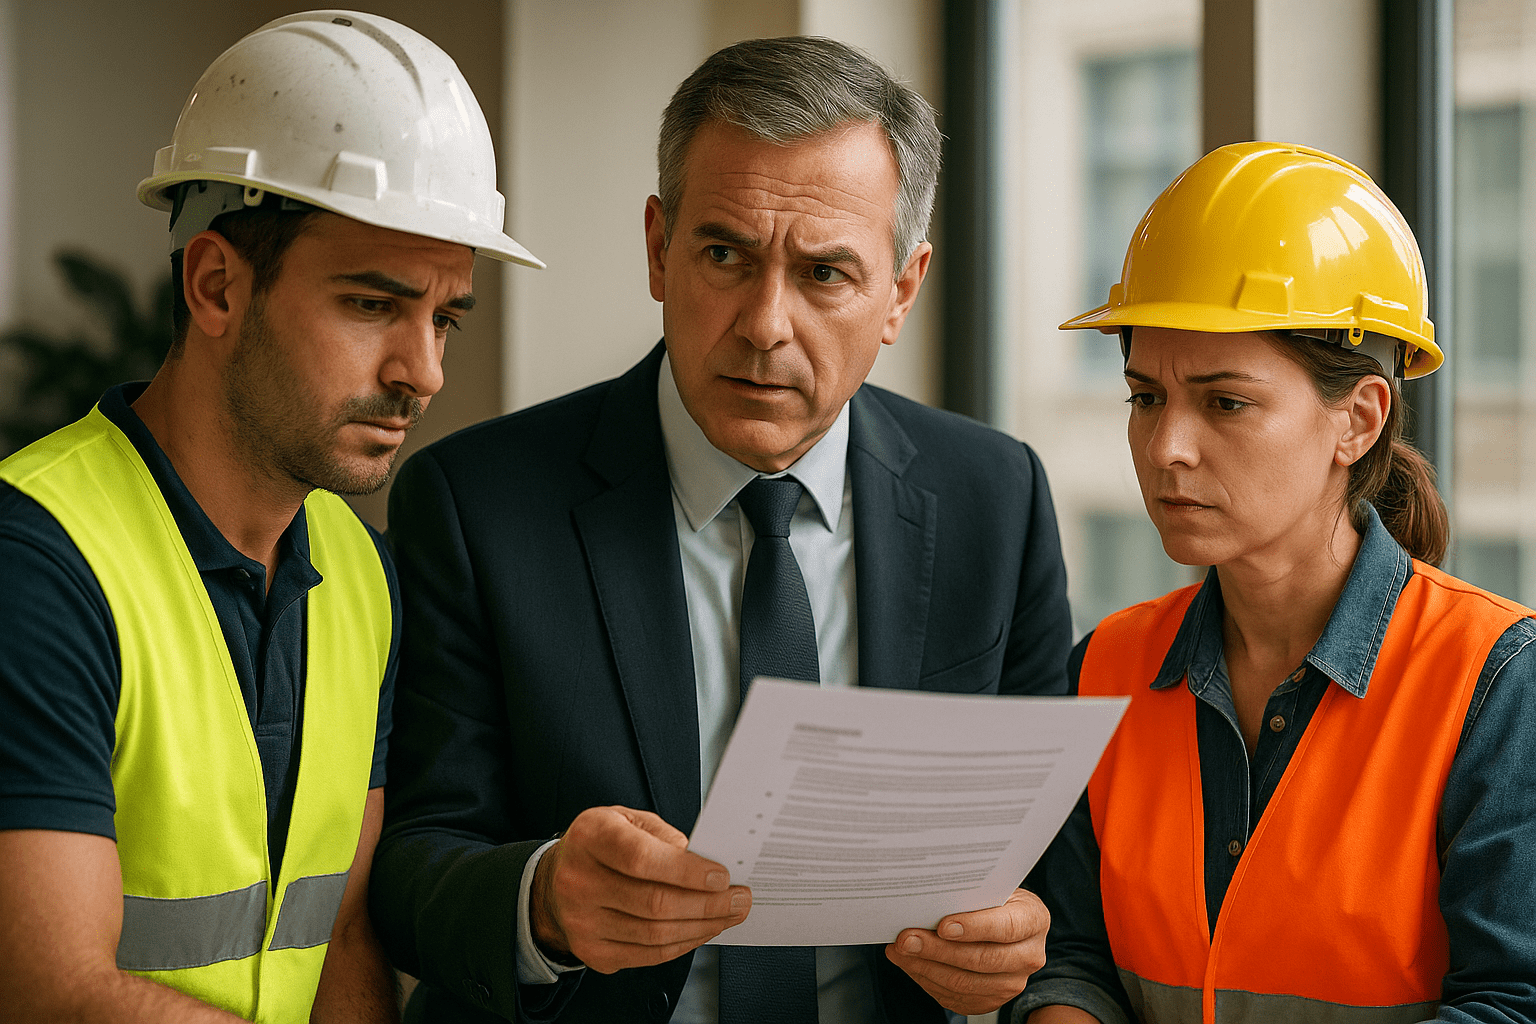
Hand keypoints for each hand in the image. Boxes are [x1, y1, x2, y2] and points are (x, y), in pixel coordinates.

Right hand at [530, 806, 750, 973]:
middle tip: (738, 899)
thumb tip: (703, 861)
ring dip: (702, 927)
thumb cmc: (600, 845)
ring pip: (655, 934)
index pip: (641, 858)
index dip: (687, 871)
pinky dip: (683, 944)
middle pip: (653, 903)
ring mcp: (582, 922)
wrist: (556, 881)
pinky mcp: (592, 952)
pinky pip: (648, 955)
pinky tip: (702, 930)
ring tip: (728, 915)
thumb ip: (662, 835)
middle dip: (707, 904)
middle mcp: (578, 881)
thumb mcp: (627, 819)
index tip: (722, 877)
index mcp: (590, 837)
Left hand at [884, 887, 1049, 1015]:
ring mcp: (1011, 983)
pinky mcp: (990, 1001)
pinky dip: (927, 980)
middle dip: (938, 950)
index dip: (975, 927)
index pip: (1006, 927)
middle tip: (907, 938)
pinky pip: (955, 997)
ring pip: (965, 983)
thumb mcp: (991, 886)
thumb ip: (969, 892)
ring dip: (926, 967)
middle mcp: (1029, 956)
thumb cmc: (992, 899)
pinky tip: (910, 963)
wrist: (1003, 923)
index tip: (943, 925)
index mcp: (1033, 920)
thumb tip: (930, 897)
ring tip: (900, 950)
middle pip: (982, 959)